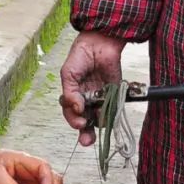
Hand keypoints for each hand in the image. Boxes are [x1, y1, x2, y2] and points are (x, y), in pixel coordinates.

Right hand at [60, 31, 124, 146]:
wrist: (99, 43)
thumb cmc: (80, 56)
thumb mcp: (68, 74)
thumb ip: (70, 93)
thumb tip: (76, 108)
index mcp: (73, 96)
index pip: (72, 114)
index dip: (74, 120)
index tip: (79, 121)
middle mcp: (86, 101)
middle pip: (85, 123)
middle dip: (85, 134)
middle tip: (86, 140)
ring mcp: (101, 99)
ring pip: (99, 120)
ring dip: (98, 126)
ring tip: (98, 124)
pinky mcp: (115, 95)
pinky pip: (113, 111)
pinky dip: (111, 116)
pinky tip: (108, 117)